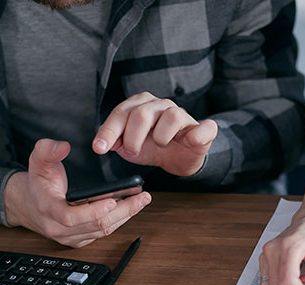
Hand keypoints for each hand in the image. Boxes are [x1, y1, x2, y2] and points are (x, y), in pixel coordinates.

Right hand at [4, 139, 151, 247]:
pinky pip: (103, 233)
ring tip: (142, 201)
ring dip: (126, 216)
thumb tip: (63, 146)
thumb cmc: (38, 184)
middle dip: (123, 211)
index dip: (93, 211)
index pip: (72, 218)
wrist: (29, 205)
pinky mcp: (81, 240)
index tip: (112, 201)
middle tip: (141, 198)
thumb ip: (47, 150)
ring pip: (103, 231)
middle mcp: (60, 228)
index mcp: (49, 210)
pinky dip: (119, 221)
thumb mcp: (37, 162)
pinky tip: (131, 208)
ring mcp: (72, 237)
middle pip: (97, 225)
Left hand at [92, 92, 217, 175]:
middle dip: (133, 137)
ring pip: (171, 116)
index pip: (122, 113)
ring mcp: (183, 115)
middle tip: (133, 151)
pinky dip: (196, 135)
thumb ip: (116, 142)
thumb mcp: (130, 147)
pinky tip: (188, 141)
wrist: (180, 159)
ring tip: (160, 145)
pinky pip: (203, 128)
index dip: (109, 131)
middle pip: (142, 114)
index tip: (100, 148)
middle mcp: (162, 105)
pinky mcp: (203, 129)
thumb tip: (104, 143)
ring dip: (161, 137)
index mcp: (142, 105)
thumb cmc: (155, 148)